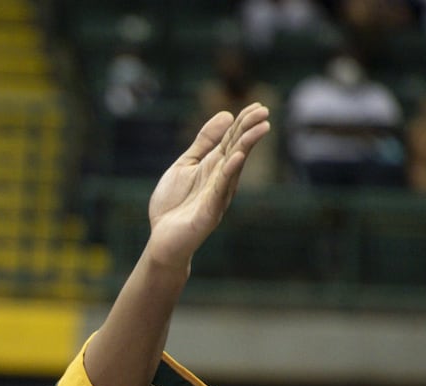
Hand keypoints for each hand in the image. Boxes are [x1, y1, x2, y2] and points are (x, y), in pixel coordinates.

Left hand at [146, 103, 269, 269]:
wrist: (162, 239)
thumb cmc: (174, 204)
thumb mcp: (186, 165)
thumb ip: (203, 142)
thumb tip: (226, 114)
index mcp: (215, 166)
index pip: (232, 140)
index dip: (243, 122)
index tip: (257, 105)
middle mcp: (221, 179)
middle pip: (237, 149)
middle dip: (249, 130)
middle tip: (264, 111)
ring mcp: (217, 196)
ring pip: (234, 167)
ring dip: (246, 146)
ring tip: (260, 128)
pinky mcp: (209, 212)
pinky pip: (220, 190)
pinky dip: (228, 173)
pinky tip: (237, 157)